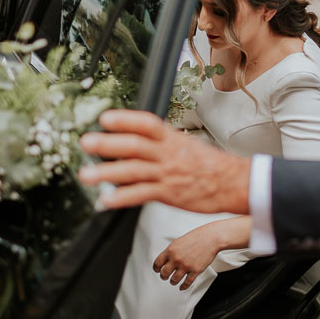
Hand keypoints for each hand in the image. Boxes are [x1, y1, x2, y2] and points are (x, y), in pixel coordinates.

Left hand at [79, 110, 251, 213]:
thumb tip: (134, 138)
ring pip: (133, 170)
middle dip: (108, 143)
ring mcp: (167, 174)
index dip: (126, 120)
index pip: (147, 124)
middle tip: (87, 142)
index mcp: (171, 139)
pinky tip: (106, 200)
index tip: (106, 118)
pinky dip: (122, 197)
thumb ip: (160, 143)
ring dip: (107, 173)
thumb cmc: (209, 165)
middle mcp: (167, 154)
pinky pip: (142, 194)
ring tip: (86, 175)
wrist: (233, 183)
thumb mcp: (185, 145)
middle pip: (135, 145)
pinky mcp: (168, 193)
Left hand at [154, 225, 221, 289]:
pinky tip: (182, 286)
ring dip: (173, 282)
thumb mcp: (179, 241)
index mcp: (171, 250)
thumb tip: (166, 259)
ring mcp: (186, 265)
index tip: (157, 270)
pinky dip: (183, 286)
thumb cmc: (197, 237)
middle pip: (164, 273)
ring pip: (174, 280)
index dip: (156, 268)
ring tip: (173, 281)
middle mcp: (177, 259)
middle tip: (165, 277)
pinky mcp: (195, 271)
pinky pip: (186, 283)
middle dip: (163, 276)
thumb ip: (172, 250)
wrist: (211, 238)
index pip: (157, 263)